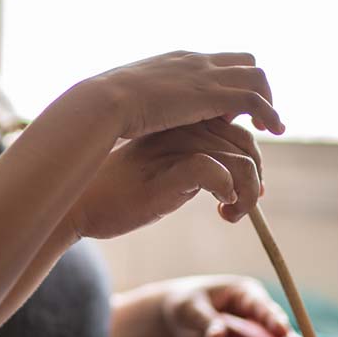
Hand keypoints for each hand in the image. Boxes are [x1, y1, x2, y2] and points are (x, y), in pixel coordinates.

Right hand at [67, 118, 264, 240]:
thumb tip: (239, 175)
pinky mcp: (169, 170)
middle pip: (246, 143)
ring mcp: (175, 147)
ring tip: (230, 214)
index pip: (237, 129)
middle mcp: (181, 128)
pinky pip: (218, 173)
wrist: (83, 203)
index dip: (251, 159)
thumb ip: (196, 159)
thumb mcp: (164, 167)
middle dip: (254, 179)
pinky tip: (219, 208)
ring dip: (246, 194)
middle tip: (240, 207)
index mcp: (180, 122)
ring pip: (240, 160)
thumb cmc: (122, 191)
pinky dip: (229, 193)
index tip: (244, 189)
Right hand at [78, 51, 283, 139]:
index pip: (216, 61)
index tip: (229, 110)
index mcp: (176, 60)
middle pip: (244, 61)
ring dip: (268, 100)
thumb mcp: (126, 100)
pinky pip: (254, 99)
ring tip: (270, 127)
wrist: (104, 103)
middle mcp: (195, 61)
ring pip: (256, 76)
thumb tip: (133, 117)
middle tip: (255, 116)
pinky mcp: (212, 94)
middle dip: (255, 86)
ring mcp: (205, 74)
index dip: (228, 83)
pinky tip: (273, 131)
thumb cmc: (105, 108)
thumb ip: (141, 104)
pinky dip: (269, 113)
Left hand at [160, 275, 305, 336]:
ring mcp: (257, 335)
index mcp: (246, 294)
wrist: (178, 318)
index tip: (283, 333)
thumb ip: (207, 322)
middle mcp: (258, 314)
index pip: (263, 307)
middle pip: (278, 333)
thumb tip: (218, 336)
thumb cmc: (186, 304)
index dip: (274, 320)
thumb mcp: (191, 309)